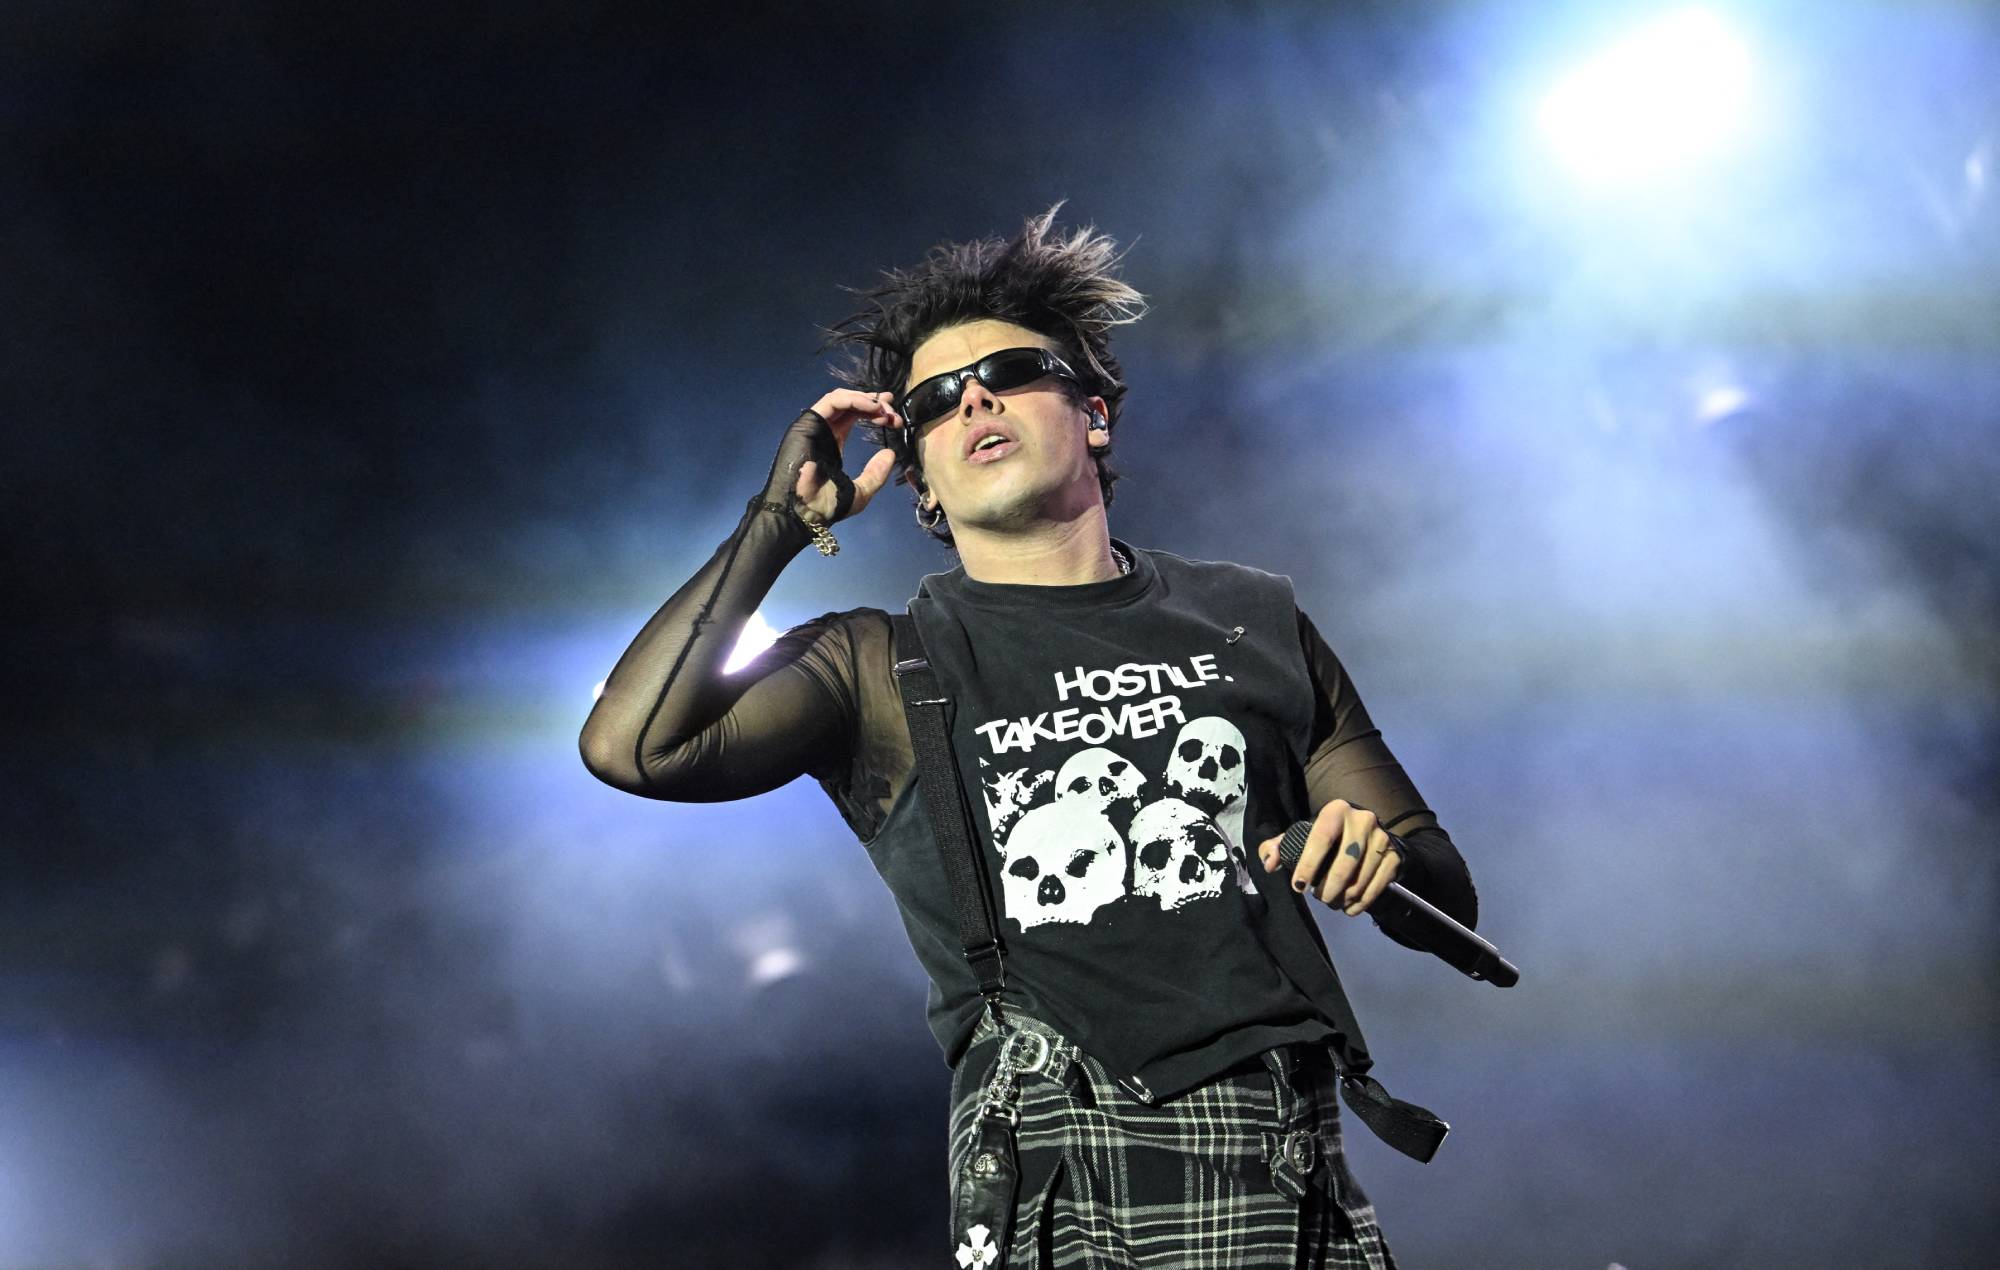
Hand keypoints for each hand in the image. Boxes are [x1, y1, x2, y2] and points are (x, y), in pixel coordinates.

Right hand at [782, 389, 900, 524]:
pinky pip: (832, 402)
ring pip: (840, 398)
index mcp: (833, 442)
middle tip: (892, 412)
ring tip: (884, 410)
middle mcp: (823, 430)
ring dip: (865, 400)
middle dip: (874, 403)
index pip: (853, 415)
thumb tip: (890, 454)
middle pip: (849, 404)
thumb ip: (876, 473)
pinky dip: (853, 400)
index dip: (874, 411)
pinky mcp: (808, 423)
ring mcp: (814, 425)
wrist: (806, 513)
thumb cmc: (828, 506)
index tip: (894, 418)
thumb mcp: (861, 491)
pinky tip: (872, 407)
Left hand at [1255, 799, 1401, 916]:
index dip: (1308, 866)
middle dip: (1328, 889)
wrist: (1367, 833)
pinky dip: (1361, 903)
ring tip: (1332, 902)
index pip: (1320, 839)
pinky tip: (1349, 907)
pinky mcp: (1394, 856)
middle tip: (1319, 898)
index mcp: (1336, 810)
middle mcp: (1363, 820)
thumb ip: (1279, 847)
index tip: (1299, 886)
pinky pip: (1377, 887)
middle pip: (1344, 864)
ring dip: (1343, 898)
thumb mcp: (1300, 836)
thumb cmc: (1325, 836)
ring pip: (1360, 879)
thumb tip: (1270, 864)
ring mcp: (1382, 838)